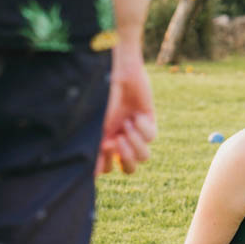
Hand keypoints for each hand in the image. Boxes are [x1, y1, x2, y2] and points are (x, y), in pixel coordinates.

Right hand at [97, 40, 155, 174]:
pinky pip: (152, 137)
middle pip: (129, 169)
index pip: (105, 169)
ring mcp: (134, 132)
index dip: (106, 164)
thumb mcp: (95, 122)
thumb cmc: (101, 93)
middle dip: (126, 158)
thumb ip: (94, 147)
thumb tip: (92, 175)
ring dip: (136, 144)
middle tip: (118, 140)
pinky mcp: (149, 121)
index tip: (103, 145)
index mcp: (101, 141)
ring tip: (127, 125)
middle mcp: (118, 139)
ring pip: (144, 158)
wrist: (118, 69)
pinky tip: (136, 116)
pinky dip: (143, 129)